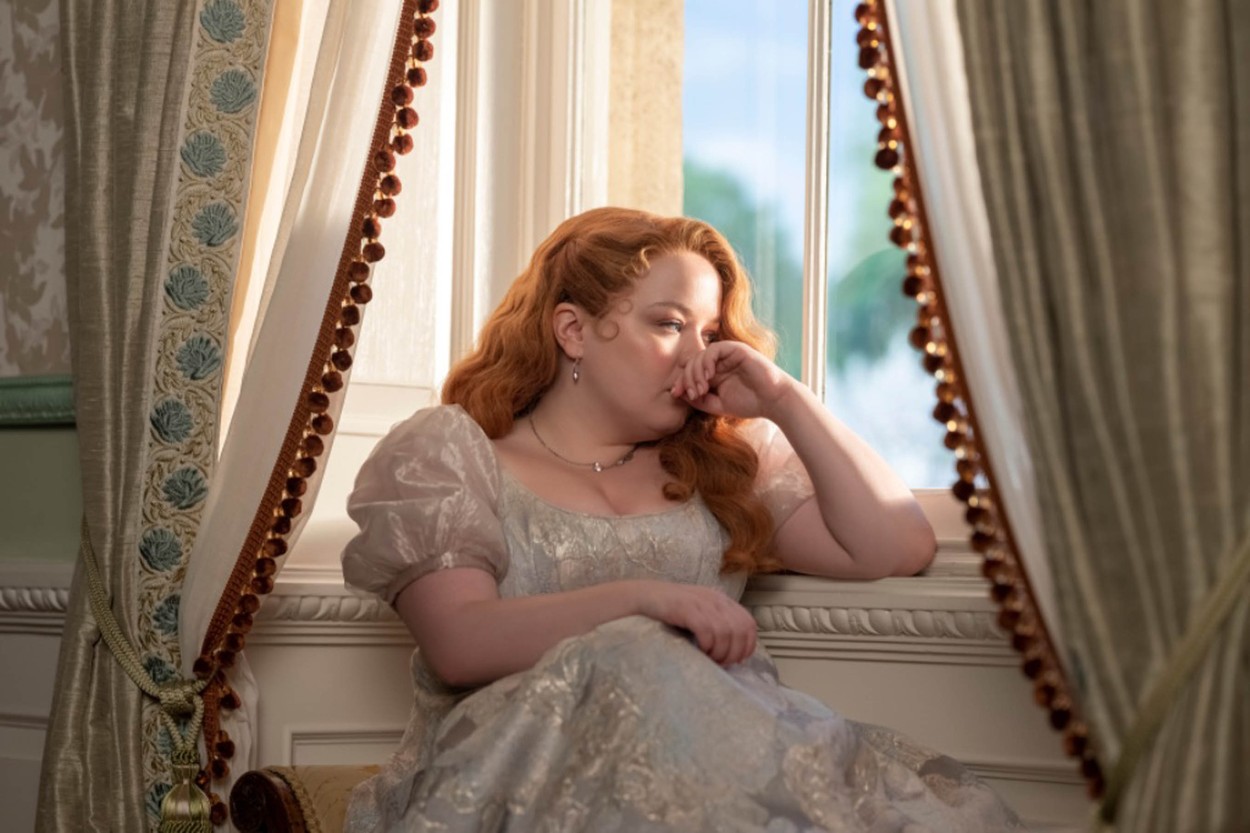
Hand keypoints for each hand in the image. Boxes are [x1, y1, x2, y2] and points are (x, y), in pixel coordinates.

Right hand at [634, 580, 756, 665]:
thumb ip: (717, 625)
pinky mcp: (687, 608)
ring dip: (720, 652)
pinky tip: (698, 650)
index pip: (749, 624)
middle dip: (734, 653)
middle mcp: (715, 599)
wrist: (642, 598)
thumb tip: (734, 652)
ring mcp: (701, 602)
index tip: (735, 660)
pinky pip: (708, 631)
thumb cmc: (669, 612)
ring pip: (727, 633)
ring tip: (708, 659)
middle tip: (719, 663)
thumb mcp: (699, 614)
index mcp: (721, 600)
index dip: (747, 646)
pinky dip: (707, 645)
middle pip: (741, 630)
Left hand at [670, 340, 793, 419]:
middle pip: (692, 363)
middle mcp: (720, 362)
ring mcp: (728, 354)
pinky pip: (714, 350)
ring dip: (695, 372)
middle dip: (687, 379)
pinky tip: (708, 376)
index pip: (691, 372)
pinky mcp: (736, 349)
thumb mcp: (718, 405)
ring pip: (701, 356)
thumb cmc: (750, 403)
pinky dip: (707, 362)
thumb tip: (678, 394)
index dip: (681, 382)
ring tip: (701, 388)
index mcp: (715, 373)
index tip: (676, 395)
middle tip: (692, 394)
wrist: (774, 401)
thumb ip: (699, 400)